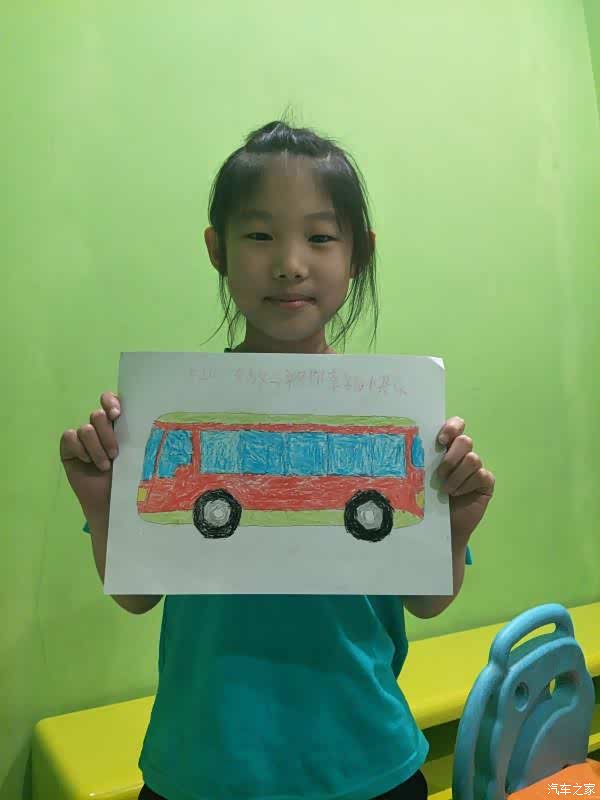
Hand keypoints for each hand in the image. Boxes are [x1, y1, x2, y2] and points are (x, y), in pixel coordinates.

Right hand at [59, 392, 120, 521]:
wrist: (110, 500)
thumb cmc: (126, 477)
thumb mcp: (133, 454)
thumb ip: (133, 434)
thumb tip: (141, 415)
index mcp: (117, 424)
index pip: (110, 400)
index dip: (110, 401)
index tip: (117, 414)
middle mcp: (99, 427)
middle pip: (97, 415)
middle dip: (107, 434)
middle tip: (115, 453)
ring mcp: (83, 437)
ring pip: (85, 428)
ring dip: (96, 448)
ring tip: (104, 465)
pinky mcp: (68, 447)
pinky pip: (69, 437)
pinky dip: (79, 449)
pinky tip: (86, 462)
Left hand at [436, 416, 494, 543]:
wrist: (443, 525)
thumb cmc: (430, 498)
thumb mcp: (424, 477)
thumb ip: (426, 460)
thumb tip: (415, 448)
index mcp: (448, 448)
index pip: (456, 425)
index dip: (452, 427)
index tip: (440, 441)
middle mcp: (464, 454)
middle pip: (465, 441)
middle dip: (451, 457)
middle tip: (439, 474)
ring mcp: (477, 468)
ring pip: (473, 459)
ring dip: (456, 476)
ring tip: (446, 490)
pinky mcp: (486, 482)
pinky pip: (481, 475)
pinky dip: (466, 485)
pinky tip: (458, 494)